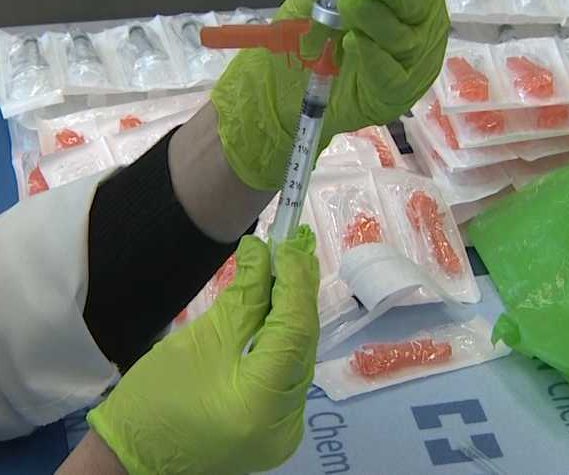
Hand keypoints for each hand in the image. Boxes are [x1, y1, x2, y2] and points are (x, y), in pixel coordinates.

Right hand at [87, 228, 319, 474]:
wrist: (134, 458)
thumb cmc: (153, 401)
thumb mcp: (200, 339)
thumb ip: (243, 297)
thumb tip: (263, 252)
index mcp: (263, 404)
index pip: (294, 330)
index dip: (295, 282)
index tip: (288, 245)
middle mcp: (288, 422)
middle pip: (303, 342)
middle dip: (299, 292)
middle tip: (293, 248)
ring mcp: (286, 428)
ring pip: (300, 353)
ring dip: (294, 310)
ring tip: (290, 267)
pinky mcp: (278, 425)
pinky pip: (290, 369)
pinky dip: (286, 334)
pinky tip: (281, 304)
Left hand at [212, 0, 449, 189]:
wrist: (287, 92)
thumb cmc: (310, 40)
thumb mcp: (309, 2)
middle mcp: (416, 24)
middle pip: (417, 0)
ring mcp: (410, 62)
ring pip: (404, 37)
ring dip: (377, 18)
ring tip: (349, 7)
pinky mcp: (395, 95)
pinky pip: (391, 75)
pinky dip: (374, 57)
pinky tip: (354, 42)